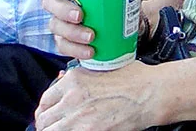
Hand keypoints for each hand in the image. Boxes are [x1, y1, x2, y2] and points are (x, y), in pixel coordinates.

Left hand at [35, 62, 167, 130]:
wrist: (151, 93)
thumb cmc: (135, 80)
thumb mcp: (104, 70)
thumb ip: (83, 80)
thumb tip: (71, 87)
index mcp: (73, 80)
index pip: (45, 100)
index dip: (45, 110)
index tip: (49, 115)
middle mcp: (71, 98)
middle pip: (44, 119)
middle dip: (46, 124)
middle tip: (53, 127)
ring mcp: (78, 117)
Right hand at [43, 0, 161, 60]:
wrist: (117, 22)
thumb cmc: (115, 0)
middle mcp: (60, 2)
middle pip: (50, 3)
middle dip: (63, 10)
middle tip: (81, 15)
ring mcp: (61, 22)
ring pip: (56, 27)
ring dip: (72, 33)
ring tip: (92, 36)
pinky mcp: (66, 41)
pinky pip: (64, 46)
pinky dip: (76, 50)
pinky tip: (90, 52)